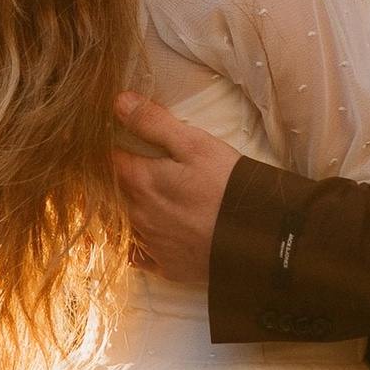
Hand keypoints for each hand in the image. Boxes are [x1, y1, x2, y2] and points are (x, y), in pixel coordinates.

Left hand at [113, 96, 239, 287]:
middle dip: (127, 177)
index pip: (111, 158)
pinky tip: (159, 232)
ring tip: (161, 198)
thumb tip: (118, 102)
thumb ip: (153, 122)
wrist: (258, 237)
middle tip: (149, 167)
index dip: (118, 146)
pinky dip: (145, 242)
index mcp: (140, 181)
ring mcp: (151, 244)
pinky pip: (142, 254)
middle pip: (118, 190)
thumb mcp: (195, 144)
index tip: (127, 139)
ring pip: (130, 221)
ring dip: (136, 208)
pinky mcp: (167, 266)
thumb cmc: (228, 183)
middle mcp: (138, 215)